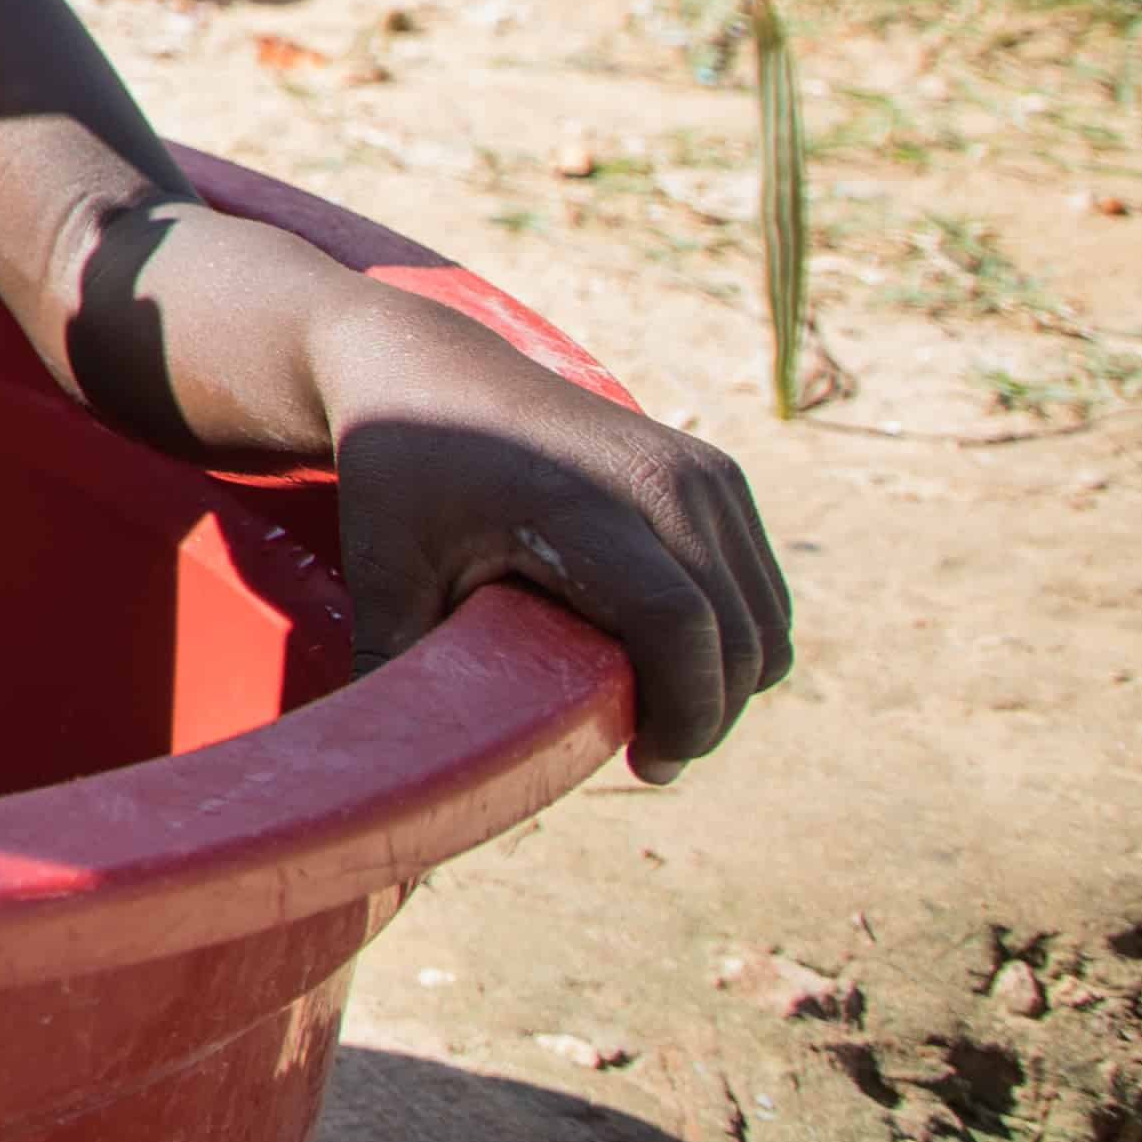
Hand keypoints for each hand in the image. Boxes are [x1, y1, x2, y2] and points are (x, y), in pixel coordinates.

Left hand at [326, 321, 791, 777]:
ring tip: (660, 712)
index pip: (679, 626)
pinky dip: (738, 635)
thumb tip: (376, 775)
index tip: (645, 761)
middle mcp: (664, 480)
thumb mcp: (383, 569)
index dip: (684, 712)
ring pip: (765, 617)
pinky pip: (759, 585)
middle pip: (737, 634)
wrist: (427, 366)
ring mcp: (702, 471)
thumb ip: (393, 668)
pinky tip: (677, 660)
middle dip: (707, 714)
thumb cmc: (401, 473)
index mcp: (585, 504)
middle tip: (649, 755)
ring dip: (730, 679)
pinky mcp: (717, 473)